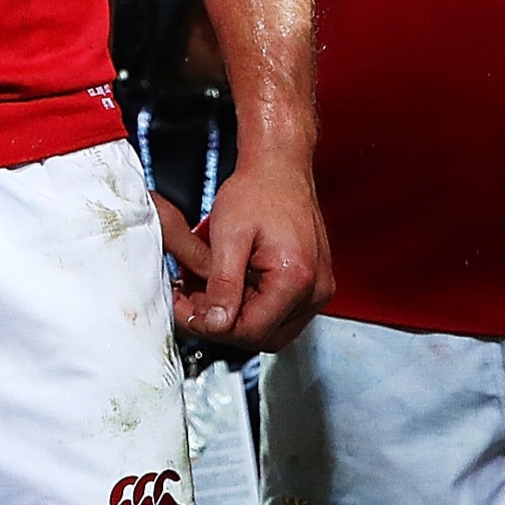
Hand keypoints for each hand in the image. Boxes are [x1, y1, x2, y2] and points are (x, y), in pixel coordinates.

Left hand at [154, 152, 332, 350]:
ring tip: (206, 294)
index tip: (186, 311)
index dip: (213, 326)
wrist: (280, 167)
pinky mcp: (313, 286)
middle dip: (223, 325)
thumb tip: (215, 324)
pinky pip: (280, 313)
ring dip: (237, 319)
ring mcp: (317, 290)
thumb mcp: (228, 234)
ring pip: (271, 330)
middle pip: (262, 336)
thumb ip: (222, 283)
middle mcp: (315, 290)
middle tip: (190, 303)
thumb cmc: (258, 190)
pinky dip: (253, 307)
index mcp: (295, 278)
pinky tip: (229, 289)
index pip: (251, 330)